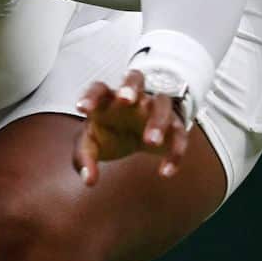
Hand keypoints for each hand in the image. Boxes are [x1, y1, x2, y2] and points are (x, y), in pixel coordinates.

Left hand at [73, 70, 187, 187]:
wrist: (137, 134)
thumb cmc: (107, 134)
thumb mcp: (90, 146)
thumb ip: (84, 160)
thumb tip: (89, 181)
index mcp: (107, 99)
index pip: (98, 89)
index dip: (91, 96)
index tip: (82, 109)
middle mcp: (133, 99)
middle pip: (135, 79)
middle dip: (131, 87)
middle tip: (126, 100)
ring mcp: (155, 109)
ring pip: (162, 104)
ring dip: (157, 121)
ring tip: (150, 142)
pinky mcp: (174, 126)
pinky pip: (180, 134)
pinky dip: (175, 152)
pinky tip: (165, 172)